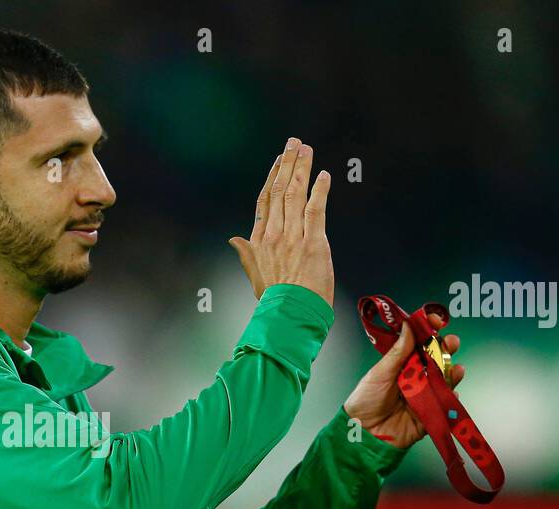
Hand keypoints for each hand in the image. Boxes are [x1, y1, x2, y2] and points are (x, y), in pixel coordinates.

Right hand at [228, 137, 334, 306]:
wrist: (289, 316)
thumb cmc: (274, 300)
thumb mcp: (255, 276)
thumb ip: (245, 253)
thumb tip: (233, 239)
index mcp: (259, 241)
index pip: (265, 201)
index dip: (272, 177)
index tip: (279, 160)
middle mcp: (274, 234)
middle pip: (279, 190)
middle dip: (287, 163)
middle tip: (294, 141)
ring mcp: (293, 237)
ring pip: (295, 194)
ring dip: (302, 168)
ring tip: (306, 149)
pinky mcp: (313, 242)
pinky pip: (316, 210)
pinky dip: (320, 191)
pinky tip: (324, 175)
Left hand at [343, 314, 465, 448]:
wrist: (363, 433)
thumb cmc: (365, 400)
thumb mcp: (380, 372)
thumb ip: (398, 352)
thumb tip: (408, 326)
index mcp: (402, 364)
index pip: (419, 343)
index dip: (428, 331)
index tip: (435, 321)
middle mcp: (416, 376)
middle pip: (436, 359)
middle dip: (446, 349)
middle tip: (450, 343)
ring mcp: (424, 394)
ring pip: (444, 379)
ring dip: (451, 371)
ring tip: (455, 367)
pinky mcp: (430, 412)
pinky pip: (444, 402)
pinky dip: (451, 395)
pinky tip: (452, 388)